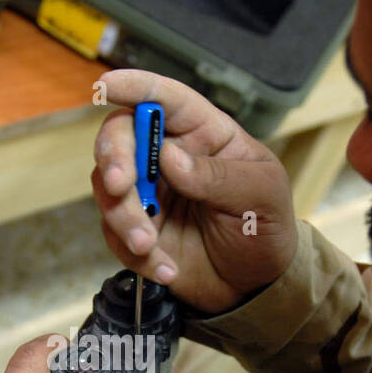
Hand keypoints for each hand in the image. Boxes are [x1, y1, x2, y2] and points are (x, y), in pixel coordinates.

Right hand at [92, 69, 298, 314]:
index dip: (135, 87)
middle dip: (113, 156)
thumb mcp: (260, 194)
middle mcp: (167, 157)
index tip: (106, 87)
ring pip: (108, 189)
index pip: (166, 100)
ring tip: (148, 245)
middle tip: (118, 184)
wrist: (257, 284)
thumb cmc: (265, 227)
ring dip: (122, 216)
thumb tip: (169, 156)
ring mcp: (148, 194)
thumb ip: (217, 175)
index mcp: (203, 134)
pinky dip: (135, 254)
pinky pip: (115, 234)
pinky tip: (166, 269)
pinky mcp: (136, 230)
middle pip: (122, 137)